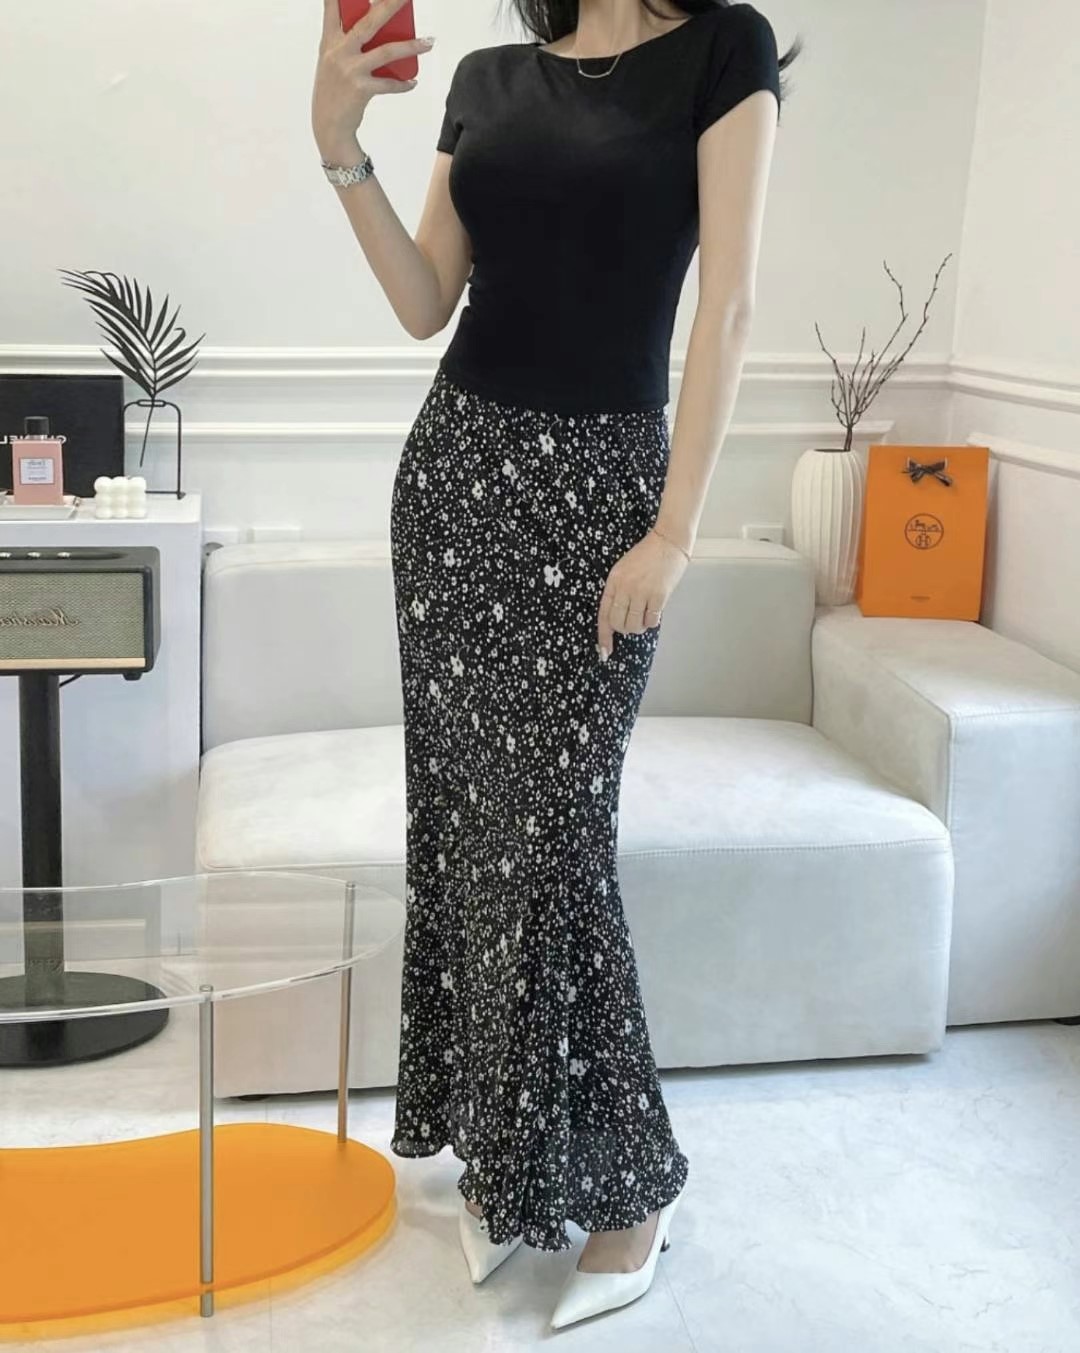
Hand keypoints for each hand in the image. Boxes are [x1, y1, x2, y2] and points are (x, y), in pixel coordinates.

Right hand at [313, 0, 433, 157]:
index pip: (332, 7)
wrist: (328, 125)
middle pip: (369, 21)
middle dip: (390, 5)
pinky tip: (412, 82)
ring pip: (387, 52)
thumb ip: (346, 42)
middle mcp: (339, 51)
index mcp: (329, 41)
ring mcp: (350, 70)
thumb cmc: (333, 90)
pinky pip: (389, 84)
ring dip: (412, 46)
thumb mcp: (331, 61)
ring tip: (429, 42)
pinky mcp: (361, 89)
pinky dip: (403, 84)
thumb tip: (377, 27)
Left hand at [596, 528, 689, 659]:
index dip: (603, 636)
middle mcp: (624, 588)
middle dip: (624, 629)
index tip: (604, 651)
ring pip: (634, 625)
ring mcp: (641, 592)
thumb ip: (618, 591)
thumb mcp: (623, 570)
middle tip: (632, 622)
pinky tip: (654, 612)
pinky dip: (652, 621)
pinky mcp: (658, 595)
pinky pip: (651, 621)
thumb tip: (617, 618)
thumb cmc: (646, 555)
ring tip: (644, 616)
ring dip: (639, 627)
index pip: (603, 614)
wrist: (668, 541)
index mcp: (613, 581)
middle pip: (618, 623)